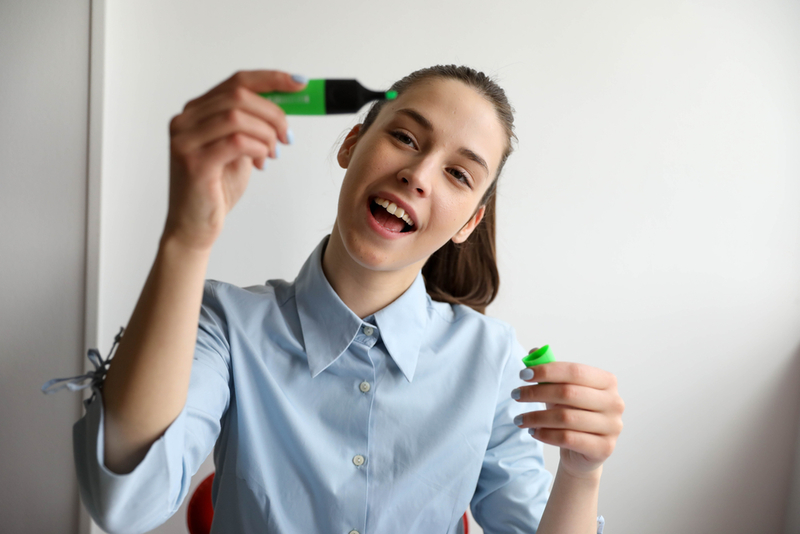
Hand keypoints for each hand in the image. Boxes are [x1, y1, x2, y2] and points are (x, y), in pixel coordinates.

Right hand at [164, 70, 305, 250]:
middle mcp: (185, 120)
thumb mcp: (239, 151)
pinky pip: (235, 141)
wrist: (194, 227)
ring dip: (265, 133)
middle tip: (287, 136)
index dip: (271, 79)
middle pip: (239, 95)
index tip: (299, 84)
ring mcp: (185, 139)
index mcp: (196, 111)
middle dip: (273, 113)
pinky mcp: (194, 161)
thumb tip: (284, 110)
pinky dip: (257, 147)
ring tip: (272, 152)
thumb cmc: (215, 190)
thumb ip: (252, 128)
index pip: (237, 81)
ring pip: (237, 116)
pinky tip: (261, 160)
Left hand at [512, 356, 623, 477]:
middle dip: (536, 393)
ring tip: (519, 419)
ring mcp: (612, 426)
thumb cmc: (572, 413)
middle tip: (515, 395)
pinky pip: (568, 438)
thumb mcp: (560, 390)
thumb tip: (534, 353)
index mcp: (607, 382)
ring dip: (536, 417)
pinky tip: (533, 431)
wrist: (583, 451)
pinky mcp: (604, 448)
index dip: (547, 371)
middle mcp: (615, 402)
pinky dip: (545, 434)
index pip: (575, 371)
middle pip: (569, 393)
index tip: (523, 374)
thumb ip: (550, 371)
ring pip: (566, 418)